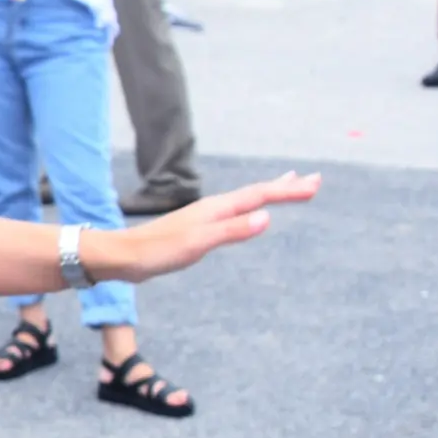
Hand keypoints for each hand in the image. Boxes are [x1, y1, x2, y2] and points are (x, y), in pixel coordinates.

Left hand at [99, 173, 320, 280]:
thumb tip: (266, 217)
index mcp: (216, 209)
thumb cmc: (156, 252)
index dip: (287, 190)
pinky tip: (248, 213)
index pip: (260, 195)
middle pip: (256, 193)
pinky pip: (234, 212)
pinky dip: (250, 206)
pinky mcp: (197, 228)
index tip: (315, 184)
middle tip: (314, 180)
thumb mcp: (197, 244)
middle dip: (285, 187)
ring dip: (269, 192)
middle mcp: (213, 208)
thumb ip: (231, 231)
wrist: (122, 257)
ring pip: (245, 200)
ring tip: (288, 184)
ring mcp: (205, 217)